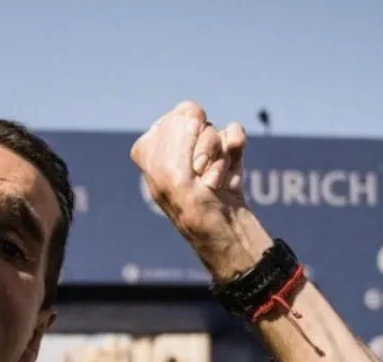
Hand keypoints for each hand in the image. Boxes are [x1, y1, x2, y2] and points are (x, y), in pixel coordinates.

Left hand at [131, 101, 250, 258]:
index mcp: (149, 149)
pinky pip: (233, 132)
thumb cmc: (188, 205)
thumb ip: (179, 129)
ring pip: (214, 129)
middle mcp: (171, 146)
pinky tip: (227, 173)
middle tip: (196, 173)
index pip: (175, 119)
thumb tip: (195, 111)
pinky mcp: (224, 153)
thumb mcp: (170, 169)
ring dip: (217, 157)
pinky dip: (233, 152)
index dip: (184, 141)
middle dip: (202, 147)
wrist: (221, 229)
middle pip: (196, 120)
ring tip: (210, 181)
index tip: (181, 168)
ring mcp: (198, 148)